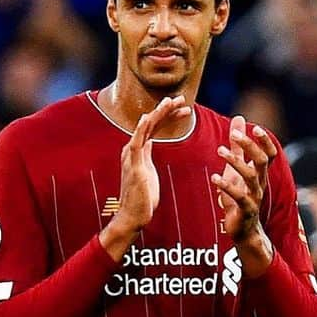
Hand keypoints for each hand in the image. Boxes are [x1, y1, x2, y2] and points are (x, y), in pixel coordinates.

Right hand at [100, 95, 190, 260]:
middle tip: (183, 99)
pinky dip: (141, 129)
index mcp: (139, 151)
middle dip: (167, 110)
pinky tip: (146, 117)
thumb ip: (147, 159)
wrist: (133, 217)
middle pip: (152, 123)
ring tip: (172, 102)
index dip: (168, 116)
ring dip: (159, 114)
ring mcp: (132, 156)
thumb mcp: (148, 173)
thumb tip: (150, 146)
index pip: (155, 127)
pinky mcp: (134, 165)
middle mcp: (133, 150)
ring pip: (146, 128)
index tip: (184, 109)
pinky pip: (136, 143)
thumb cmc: (143, 199)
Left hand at [212, 116, 276, 251]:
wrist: (243, 230)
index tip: (255, 127)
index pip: (269, 154)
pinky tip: (214, 178)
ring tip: (220, 151)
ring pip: (250, 176)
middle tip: (234, 135)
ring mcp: (254, 197)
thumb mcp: (237, 170)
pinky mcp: (245, 210)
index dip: (264, 141)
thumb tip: (239, 119)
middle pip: (261, 161)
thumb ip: (238, 147)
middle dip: (249, 146)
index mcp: (260, 174)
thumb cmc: (240, 198)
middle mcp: (260, 183)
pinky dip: (226, 186)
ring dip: (236, 162)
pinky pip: (238, 196)